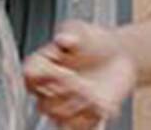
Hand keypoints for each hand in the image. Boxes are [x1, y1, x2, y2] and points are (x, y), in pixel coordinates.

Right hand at [23, 21, 137, 129]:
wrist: (120, 55)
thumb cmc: (96, 42)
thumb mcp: (82, 30)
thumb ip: (72, 33)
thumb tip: (63, 39)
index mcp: (42, 66)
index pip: (29, 77)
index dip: (45, 77)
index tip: (64, 70)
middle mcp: (49, 90)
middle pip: (43, 104)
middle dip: (64, 94)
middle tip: (80, 81)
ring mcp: (65, 107)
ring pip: (60, 119)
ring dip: (77, 108)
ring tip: (93, 93)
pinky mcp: (83, 118)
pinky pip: (79, 128)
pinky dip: (90, 119)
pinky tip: (101, 105)